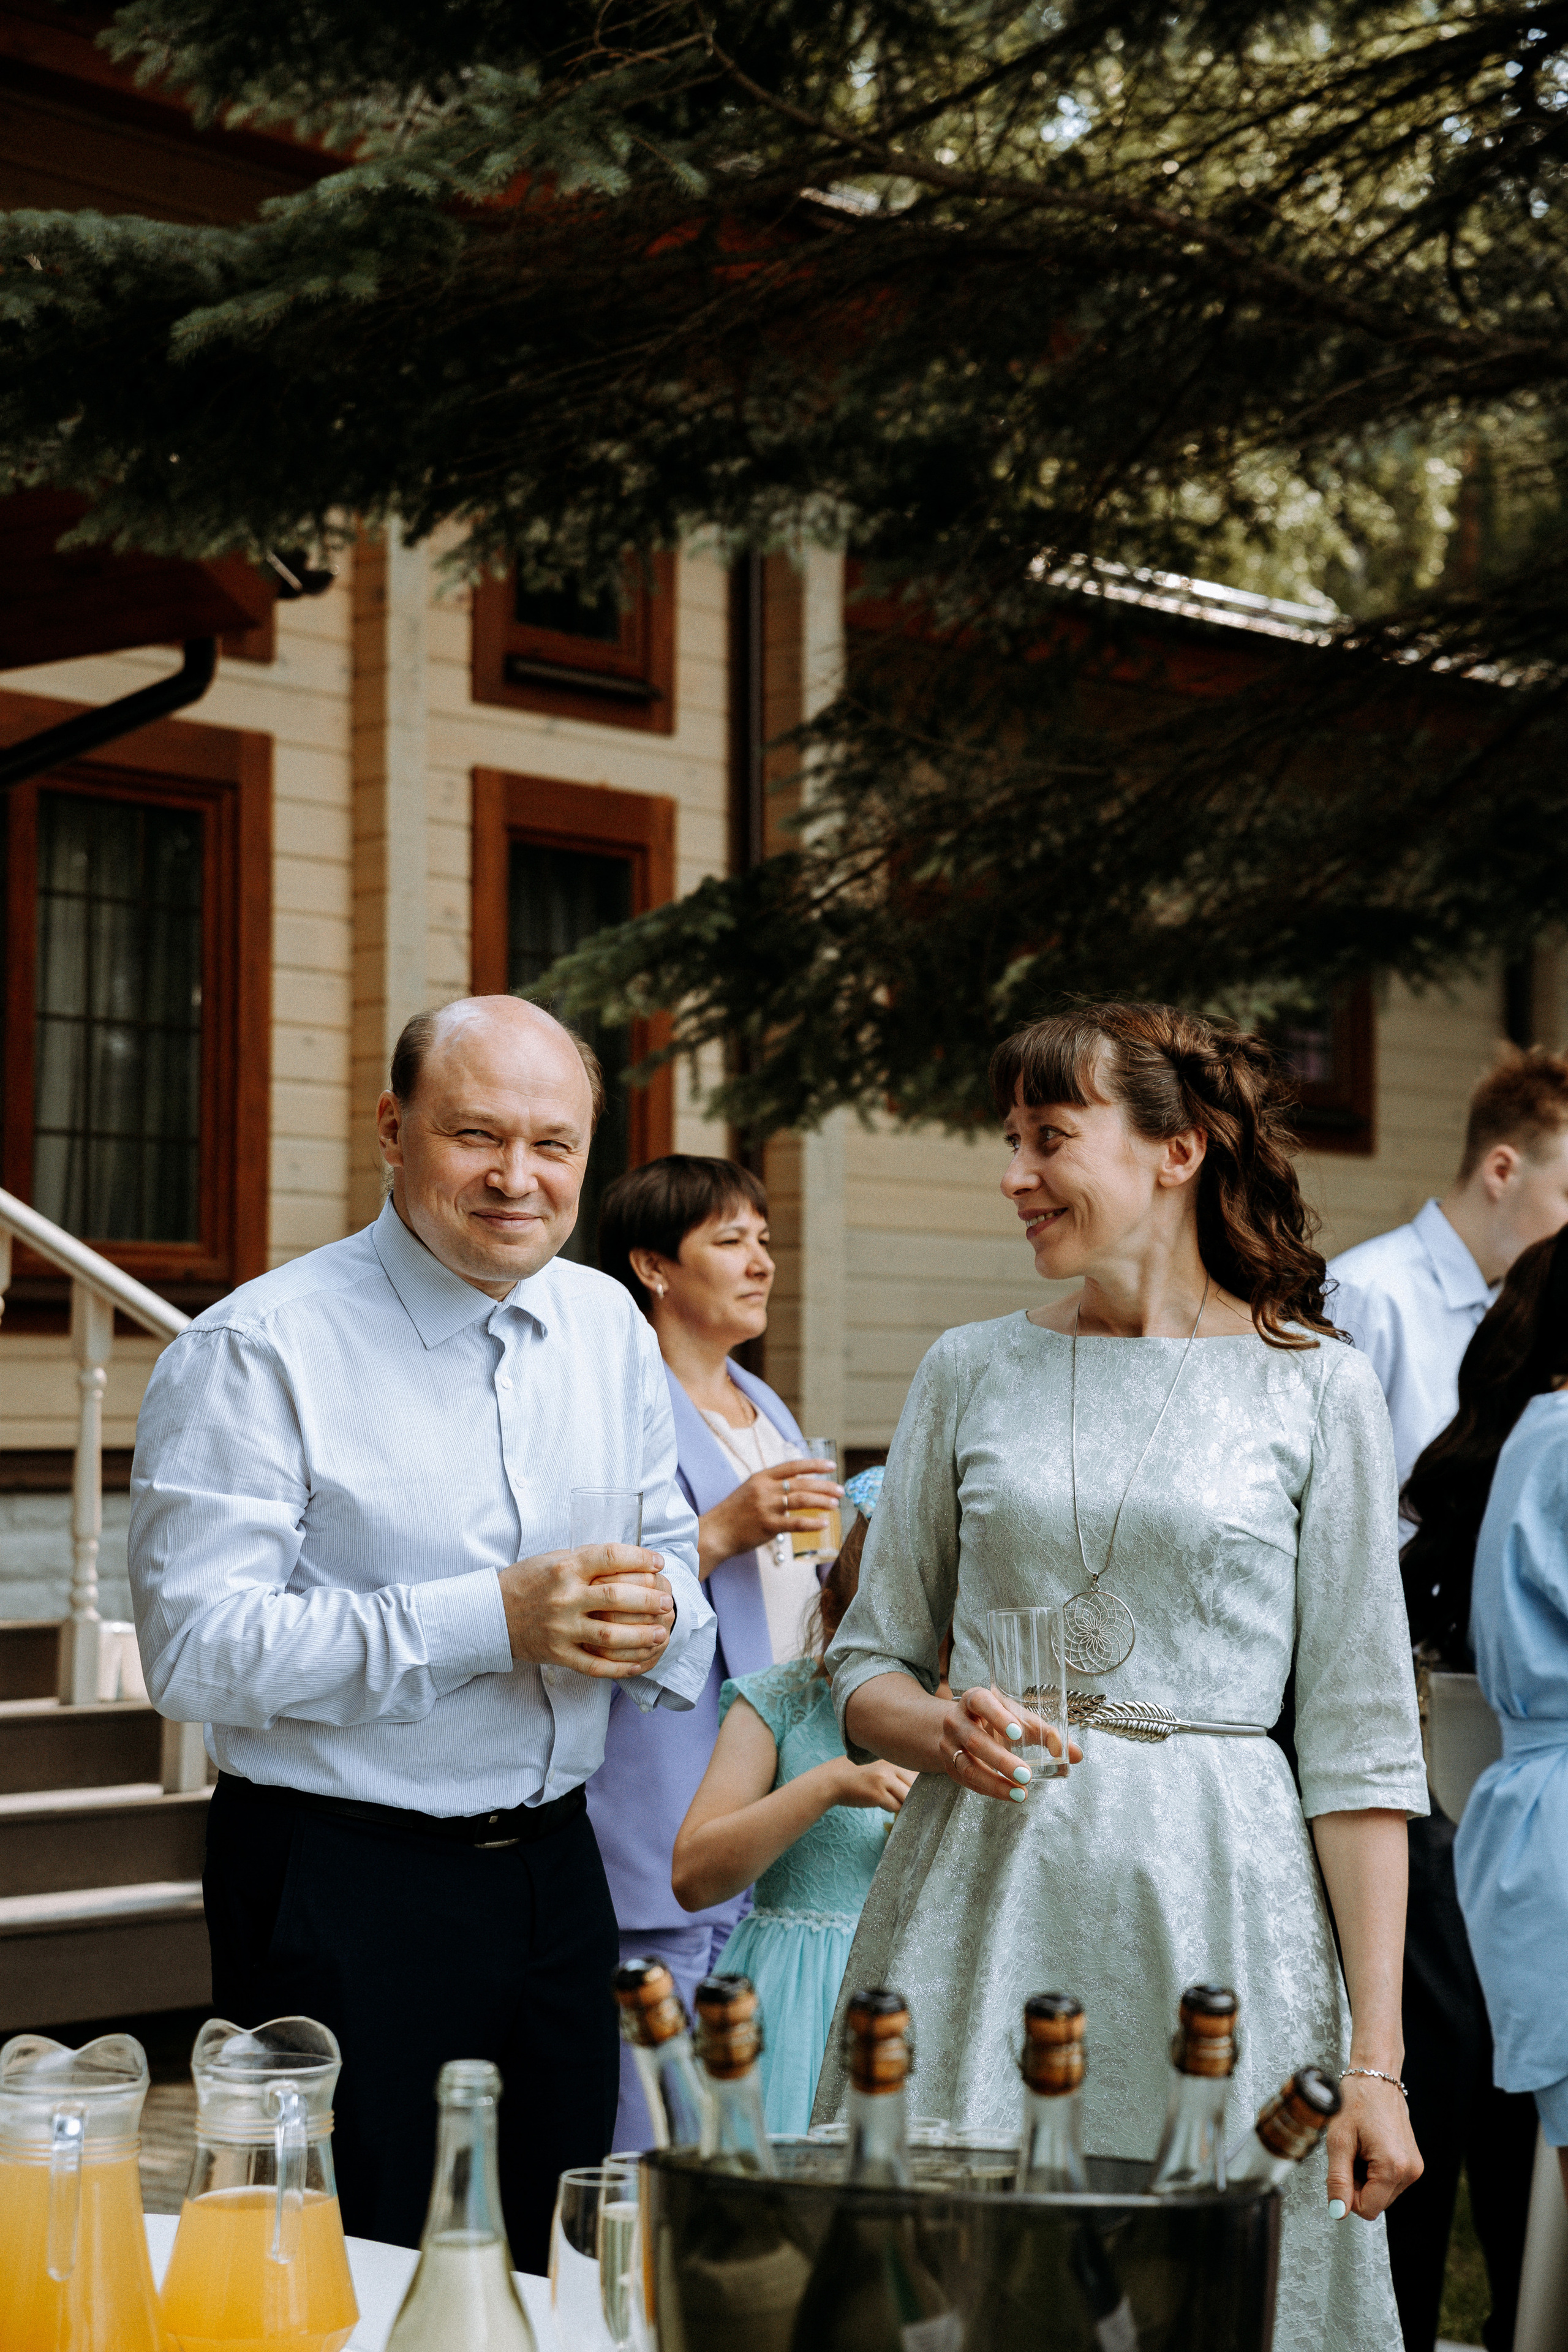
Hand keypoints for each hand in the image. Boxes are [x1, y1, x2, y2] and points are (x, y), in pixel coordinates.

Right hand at [498, 1545, 673, 1677]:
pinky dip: (619, 1667)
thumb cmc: (526, 1582)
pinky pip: (594, 1665)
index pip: (610, 1557)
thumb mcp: (553, 1559)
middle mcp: (563, 1597)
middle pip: (615, 1598)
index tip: (659, 1563)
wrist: (490, 1614)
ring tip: (662, 1633)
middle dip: (648, 1600)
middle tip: (668, 1602)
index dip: (640, 1558)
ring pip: (609, 1635)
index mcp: (565, 1568)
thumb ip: (587, 1560)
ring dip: (640, 1636)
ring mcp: (560, 1628)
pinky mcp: (557, 1654)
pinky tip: (639, 1662)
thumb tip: (628, 1559)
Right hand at [697, 1460, 843, 1574]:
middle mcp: (764, 1489)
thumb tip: (796, 1483)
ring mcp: (766, 1507)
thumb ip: (771, 1485)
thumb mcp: (750, 1490)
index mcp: (761, 1477)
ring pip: (801, 1500)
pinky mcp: (767, 1526)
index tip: (831, 1466)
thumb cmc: (735, 1512)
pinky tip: (823, 1523)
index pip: (793, 1466)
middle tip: (841, 1490)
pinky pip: (795, 1523)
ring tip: (835, 1504)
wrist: (715, 1532)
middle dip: (824, 1486)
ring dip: (821, 1501)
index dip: (814, 1465)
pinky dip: (811, 1522)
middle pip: (801, 1483)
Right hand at [835, 1759, 916, 1813]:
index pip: (918, 1771)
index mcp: (892, 1757)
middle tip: (905, 1799)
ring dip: (902, 1803)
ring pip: (907, 1797)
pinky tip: (882, 1804)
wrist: (831, 1780)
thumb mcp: (877, 1764)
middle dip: (913, 1795)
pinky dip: (892, 1809)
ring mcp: (884, 1779)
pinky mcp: (877, 1794)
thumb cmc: (855, 1774)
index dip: (921, 1783)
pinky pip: (895, 1806)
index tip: (919, 1790)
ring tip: (891, 1800)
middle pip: (916, 1785)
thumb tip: (919, 1785)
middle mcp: (890, 1765)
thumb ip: (896, 1770)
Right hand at [935, 1684, 1082, 1803]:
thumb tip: (1076, 1754)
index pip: (981, 1702)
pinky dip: (991, 1790)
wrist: (958, 1728)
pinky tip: (1010, 1794)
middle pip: (976, 1740)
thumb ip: (1046, 1733)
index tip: (1018, 1733)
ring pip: (968, 1766)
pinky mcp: (950, 1766)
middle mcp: (957, 1720)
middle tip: (1027, 1774)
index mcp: (974, 1699)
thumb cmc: (995, 1720)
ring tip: (1021, 1793)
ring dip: (996, 1782)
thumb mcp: (1016, 1718)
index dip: (998, 1716)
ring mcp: (949, 1744)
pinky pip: (969, 1781)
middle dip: (1002, 1760)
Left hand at [1326, 2073, 1421, 2220]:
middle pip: (1376, 2203)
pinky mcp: (1413, 2163)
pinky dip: (1374, 2171)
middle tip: (1350, 2153)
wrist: (1375, 2077)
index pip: (1367, 2209)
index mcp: (1393, 2167)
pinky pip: (1389, 2181)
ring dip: (1365, 2178)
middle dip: (1356, 2185)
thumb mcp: (1339, 2140)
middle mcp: (1410, 2172)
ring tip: (1360, 2148)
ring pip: (1381, 2194)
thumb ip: (1338, 2180)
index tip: (1341, 2168)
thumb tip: (1338, 2213)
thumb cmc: (1356, 2101)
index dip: (1347, 2195)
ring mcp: (1414, 2168)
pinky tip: (1369, 2148)